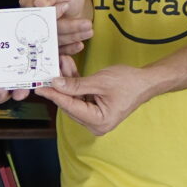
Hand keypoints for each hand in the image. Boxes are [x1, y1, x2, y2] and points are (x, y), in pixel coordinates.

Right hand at [20, 0, 92, 54]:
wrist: (73, 3)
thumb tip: (39, 3)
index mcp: (28, 3)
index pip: (35, 12)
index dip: (50, 12)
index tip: (65, 6)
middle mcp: (31, 21)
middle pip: (46, 28)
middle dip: (67, 27)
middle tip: (86, 24)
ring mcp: (40, 35)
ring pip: (54, 40)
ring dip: (73, 37)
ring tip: (89, 31)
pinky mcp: (50, 45)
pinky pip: (58, 50)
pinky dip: (69, 49)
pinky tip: (79, 45)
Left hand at [37, 63, 163, 136]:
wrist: (146, 82)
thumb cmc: (129, 82)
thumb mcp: (100, 81)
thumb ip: (76, 84)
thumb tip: (55, 84)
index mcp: (99, 122)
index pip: (70, 107)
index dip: (54, 95)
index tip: (39, 87)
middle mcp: (95, 124)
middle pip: (70, 104)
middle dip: (60, 85)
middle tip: (49, 69)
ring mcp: (95, 118)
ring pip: (74, 99)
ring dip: (67, 81)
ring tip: (62, 62)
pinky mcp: (95, 110)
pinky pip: (80, 96)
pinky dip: (75, 83)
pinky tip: (69, 67)